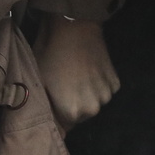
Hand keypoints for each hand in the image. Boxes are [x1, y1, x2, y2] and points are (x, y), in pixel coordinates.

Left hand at [33, 15, 119, 132]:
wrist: (73, 28)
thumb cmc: (49, 54)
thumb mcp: (38, 82)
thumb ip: (44, 107)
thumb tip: (50, 126)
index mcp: (72, 112)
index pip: (63, 124)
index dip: (55, 111)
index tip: (51, 98)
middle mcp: (92, 109)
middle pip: (79, 114)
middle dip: (70, 104)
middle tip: (61, 84)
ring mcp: (106, 95)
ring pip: (92, 102)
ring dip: (84, 95)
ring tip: (74, 75)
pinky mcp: (115, 82)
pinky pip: (103, 90)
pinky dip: (97, 84)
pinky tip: (87, 69)